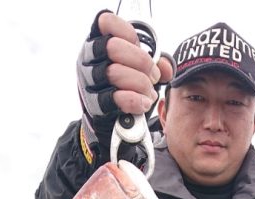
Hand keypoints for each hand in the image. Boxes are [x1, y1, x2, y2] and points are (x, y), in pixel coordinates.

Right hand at [77, 11, 173, 149]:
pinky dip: (135, 101)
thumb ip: (154, 62)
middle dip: (141, 62)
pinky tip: (144, 103)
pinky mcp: (95, 104)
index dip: (128, 34)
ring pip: (115, 73)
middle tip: (153, 75)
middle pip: (113, 47)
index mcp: (98, 42)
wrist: (109, 120)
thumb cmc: (124, 86)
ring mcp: (90, 81)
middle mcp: (89, 59)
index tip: (138, 46)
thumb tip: (165, 67)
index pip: (107, 22)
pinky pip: (115, 98)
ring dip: (141, 84)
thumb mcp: (138, 68)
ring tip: (149, 93)